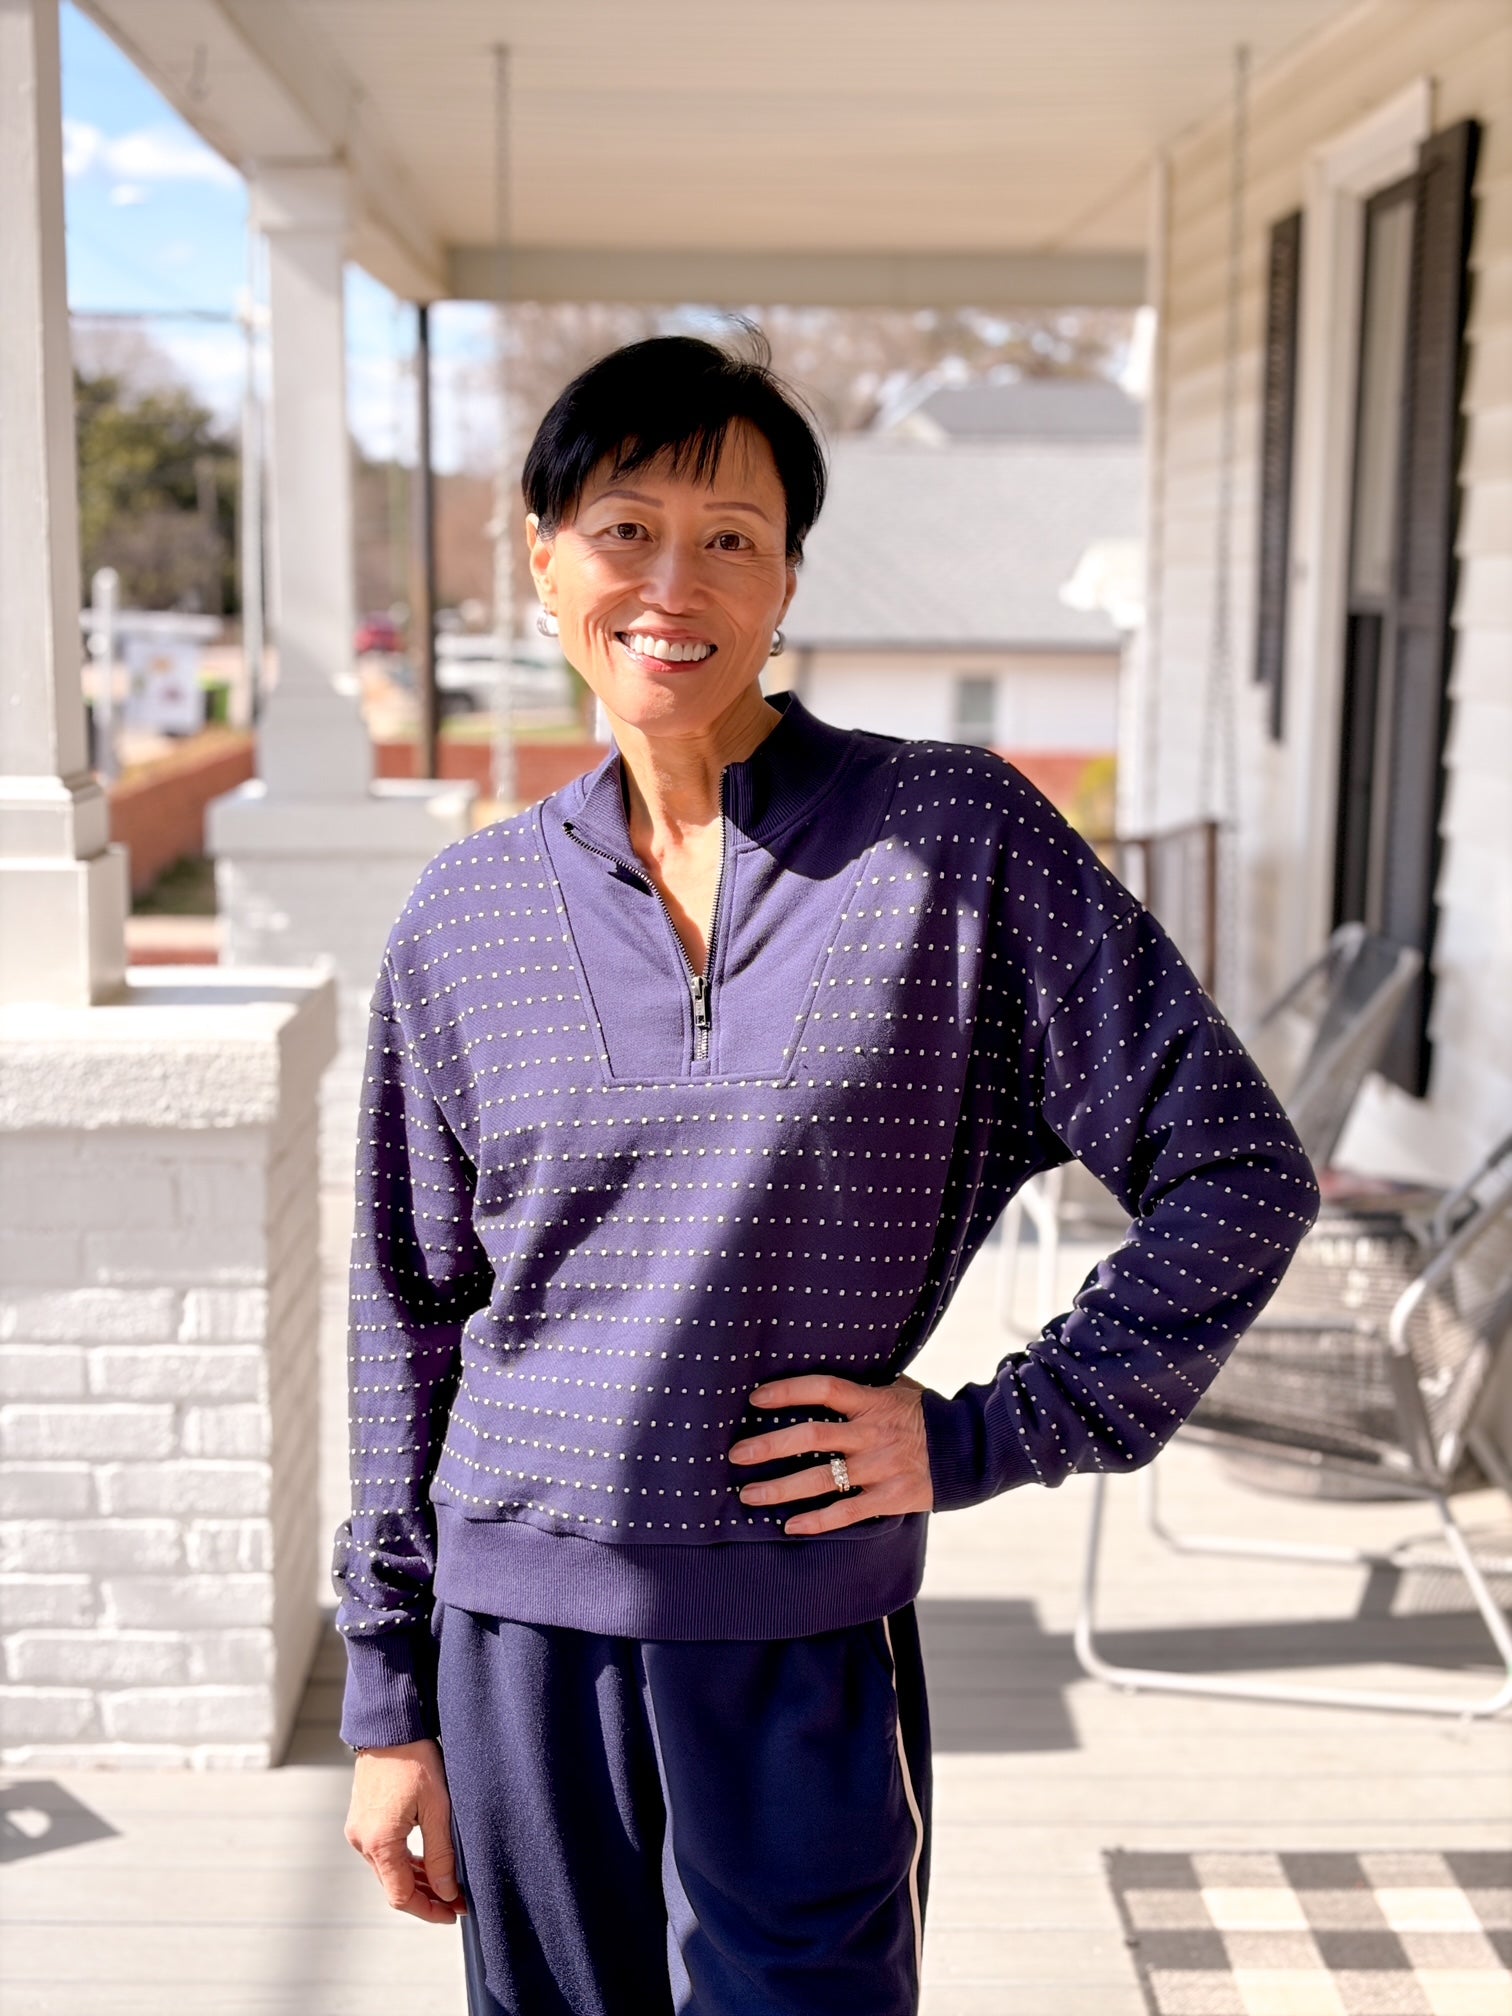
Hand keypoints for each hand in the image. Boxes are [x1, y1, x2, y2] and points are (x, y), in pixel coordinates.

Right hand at [344, 1738, 465, 1924]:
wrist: (390, 1726)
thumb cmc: (416, 1760)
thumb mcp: (437, 1808)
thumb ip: (441, 1855)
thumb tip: (447, 1893)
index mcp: (379, 1843)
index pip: (401, 1896)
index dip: (429, 1910)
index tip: (453, 1913)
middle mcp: (362, 1841)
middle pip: (394, 1886)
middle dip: (426, 1897)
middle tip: (456, 1900)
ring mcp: (358, 1830)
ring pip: (389, 1870)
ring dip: (416, 1879)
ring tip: (447, 1882)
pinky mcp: (361, 1820)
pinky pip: (383, 1852)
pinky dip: (405, 1861)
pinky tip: (427, 1861)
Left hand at [728, 1373, 933, 1534]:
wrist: (969, 1450)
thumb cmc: (926, 1414)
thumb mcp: (898, 1387)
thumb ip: (863, 1386)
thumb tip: (824, 1374)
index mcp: (873, 1401)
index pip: (823, 1388)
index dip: (788, 1392)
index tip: (755, 1400)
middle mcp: (872, 1434)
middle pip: (811, 1436)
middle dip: (768, 1446)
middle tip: (736, 1454)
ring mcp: (880, 1468)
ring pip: (821, 1478)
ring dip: (780, 1489)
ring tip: (749, 1495)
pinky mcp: (890, 1498)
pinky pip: (846, 1512)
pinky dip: (816, 1521)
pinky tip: (789, 1527)